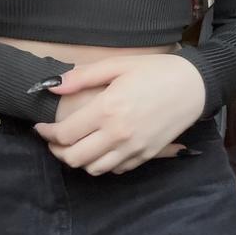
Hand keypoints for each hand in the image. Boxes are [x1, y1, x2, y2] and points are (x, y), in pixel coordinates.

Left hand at [33, 54, 205, 175]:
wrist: (194, 85)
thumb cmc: (155, 70)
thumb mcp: (117, 65)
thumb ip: (82, 77)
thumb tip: (51, 86)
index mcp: (107, 109)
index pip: (65, 134)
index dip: (47, 133)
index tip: (41, 127)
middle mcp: (118, 134)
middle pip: (74, 158)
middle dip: (57, 151)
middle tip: (53, 139)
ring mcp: (133, 148)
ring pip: (94, 169)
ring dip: (79, 160)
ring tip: (74, 145)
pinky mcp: (146, 155)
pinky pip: (116, 169)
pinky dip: (102, 164)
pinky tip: (100, 149)